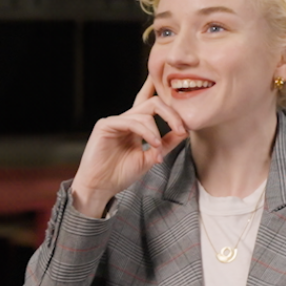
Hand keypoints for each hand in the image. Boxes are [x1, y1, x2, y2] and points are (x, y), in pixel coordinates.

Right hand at [71, 77, 187, 217]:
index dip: (166, 97)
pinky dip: (146, 132)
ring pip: (144, 113)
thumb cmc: (120, 174)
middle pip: (153, 103)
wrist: (100, 188)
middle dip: (171, 114)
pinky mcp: (105, 125)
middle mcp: (126, 120)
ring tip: (159, 150)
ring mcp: (115, 121)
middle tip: (182, 129)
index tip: (184, 108)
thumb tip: (185, 131)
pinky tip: (152, 145)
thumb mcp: (150, 158)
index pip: (152, 105)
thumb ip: (166, 143)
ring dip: (157, 132)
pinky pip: (131, 122)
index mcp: (136, 126)